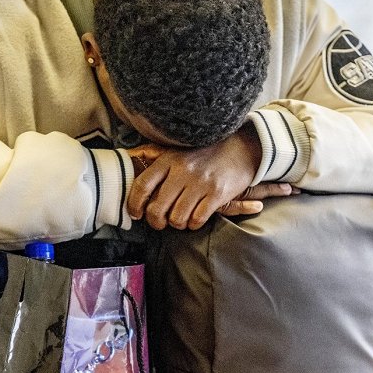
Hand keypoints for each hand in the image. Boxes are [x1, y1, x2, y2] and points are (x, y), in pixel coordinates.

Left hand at [127, 127, 277, 229]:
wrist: (241, 149)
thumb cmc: (205, 152)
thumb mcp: (178, 149)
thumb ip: (154, 153)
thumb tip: (131, 154)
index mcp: (168, 160)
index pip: (142, 186)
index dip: (134, 204)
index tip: (136, 214)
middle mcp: (182, 171)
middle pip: (157, 208)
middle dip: (156, 222)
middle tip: (160, 223)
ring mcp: (200, 183)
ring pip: (177, 218)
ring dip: (178, 224)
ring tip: (181, 219)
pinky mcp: (217, 194)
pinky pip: (197, 219)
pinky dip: (194, 224)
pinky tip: (195, 218)